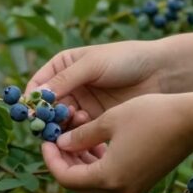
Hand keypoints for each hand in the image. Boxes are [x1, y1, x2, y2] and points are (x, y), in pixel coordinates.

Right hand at [26, 40, 168, 124]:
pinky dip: (77, 133)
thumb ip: (64, 80)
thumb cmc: (126, 59)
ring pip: (61, 121)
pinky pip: (78, 131)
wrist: (161, 72)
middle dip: (47, 116)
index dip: (33, 99)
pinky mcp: (96, 120)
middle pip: (47, 107)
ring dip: (63, 124)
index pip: (38, 85)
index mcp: (63, 66)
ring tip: (75, 119)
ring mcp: (82, 104)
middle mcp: (69, 86)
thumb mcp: (92, 65)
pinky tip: (85, 126)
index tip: (32, 111)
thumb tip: (36, 97)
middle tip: (50, 123)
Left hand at [41, 93, 192, 192]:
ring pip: (95, 183)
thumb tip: (62, 144)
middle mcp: (121, 189)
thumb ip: (81, 136)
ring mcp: (134, 187)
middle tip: (55, 141)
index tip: (45, 141)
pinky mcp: (143, 180)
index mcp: (109, 177)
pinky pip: (112, 178)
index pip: (66, 179)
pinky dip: (99, 164)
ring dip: (81, 164)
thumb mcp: (109, 120)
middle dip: (64, 163)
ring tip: (73, 139)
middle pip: (79, 185)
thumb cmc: (150, 115)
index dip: (51, 159)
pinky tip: (95, 143)